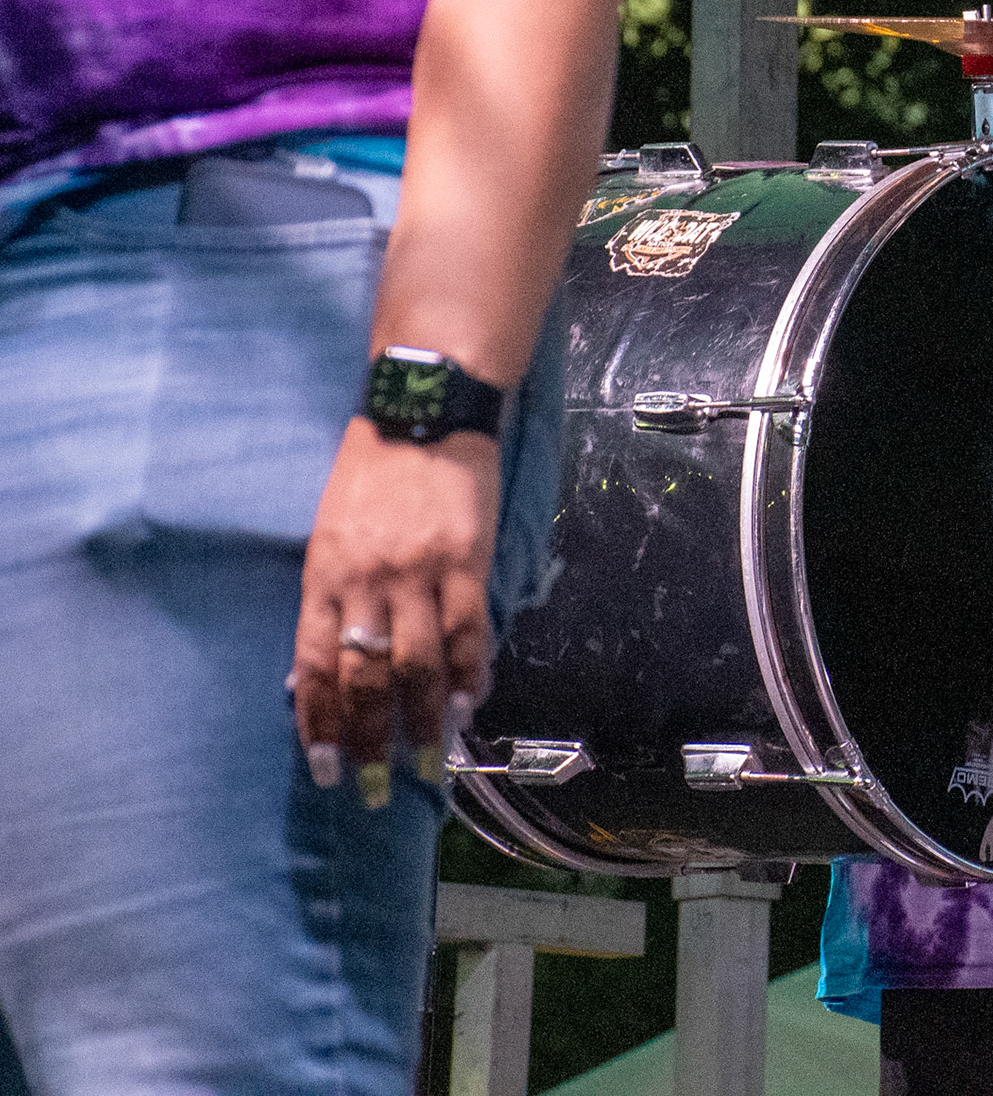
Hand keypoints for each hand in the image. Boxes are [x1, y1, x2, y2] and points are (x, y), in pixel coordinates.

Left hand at [291, 417, 499, 801]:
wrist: (424, 412)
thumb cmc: (371, 471)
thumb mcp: (329, 531)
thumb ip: (330, 595)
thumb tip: (330, 665)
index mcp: (324, 575)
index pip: (314, 666)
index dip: (321, 723)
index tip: (326, 769)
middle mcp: (366, 581)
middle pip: (365, 676)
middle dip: (368, 740)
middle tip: (374, 788)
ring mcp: (418, 572)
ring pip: (418, 664)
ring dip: (422, 721)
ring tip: (428, 762)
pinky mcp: (465, 560)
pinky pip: (467, 630)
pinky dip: (469, 673)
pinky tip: (469, 706)